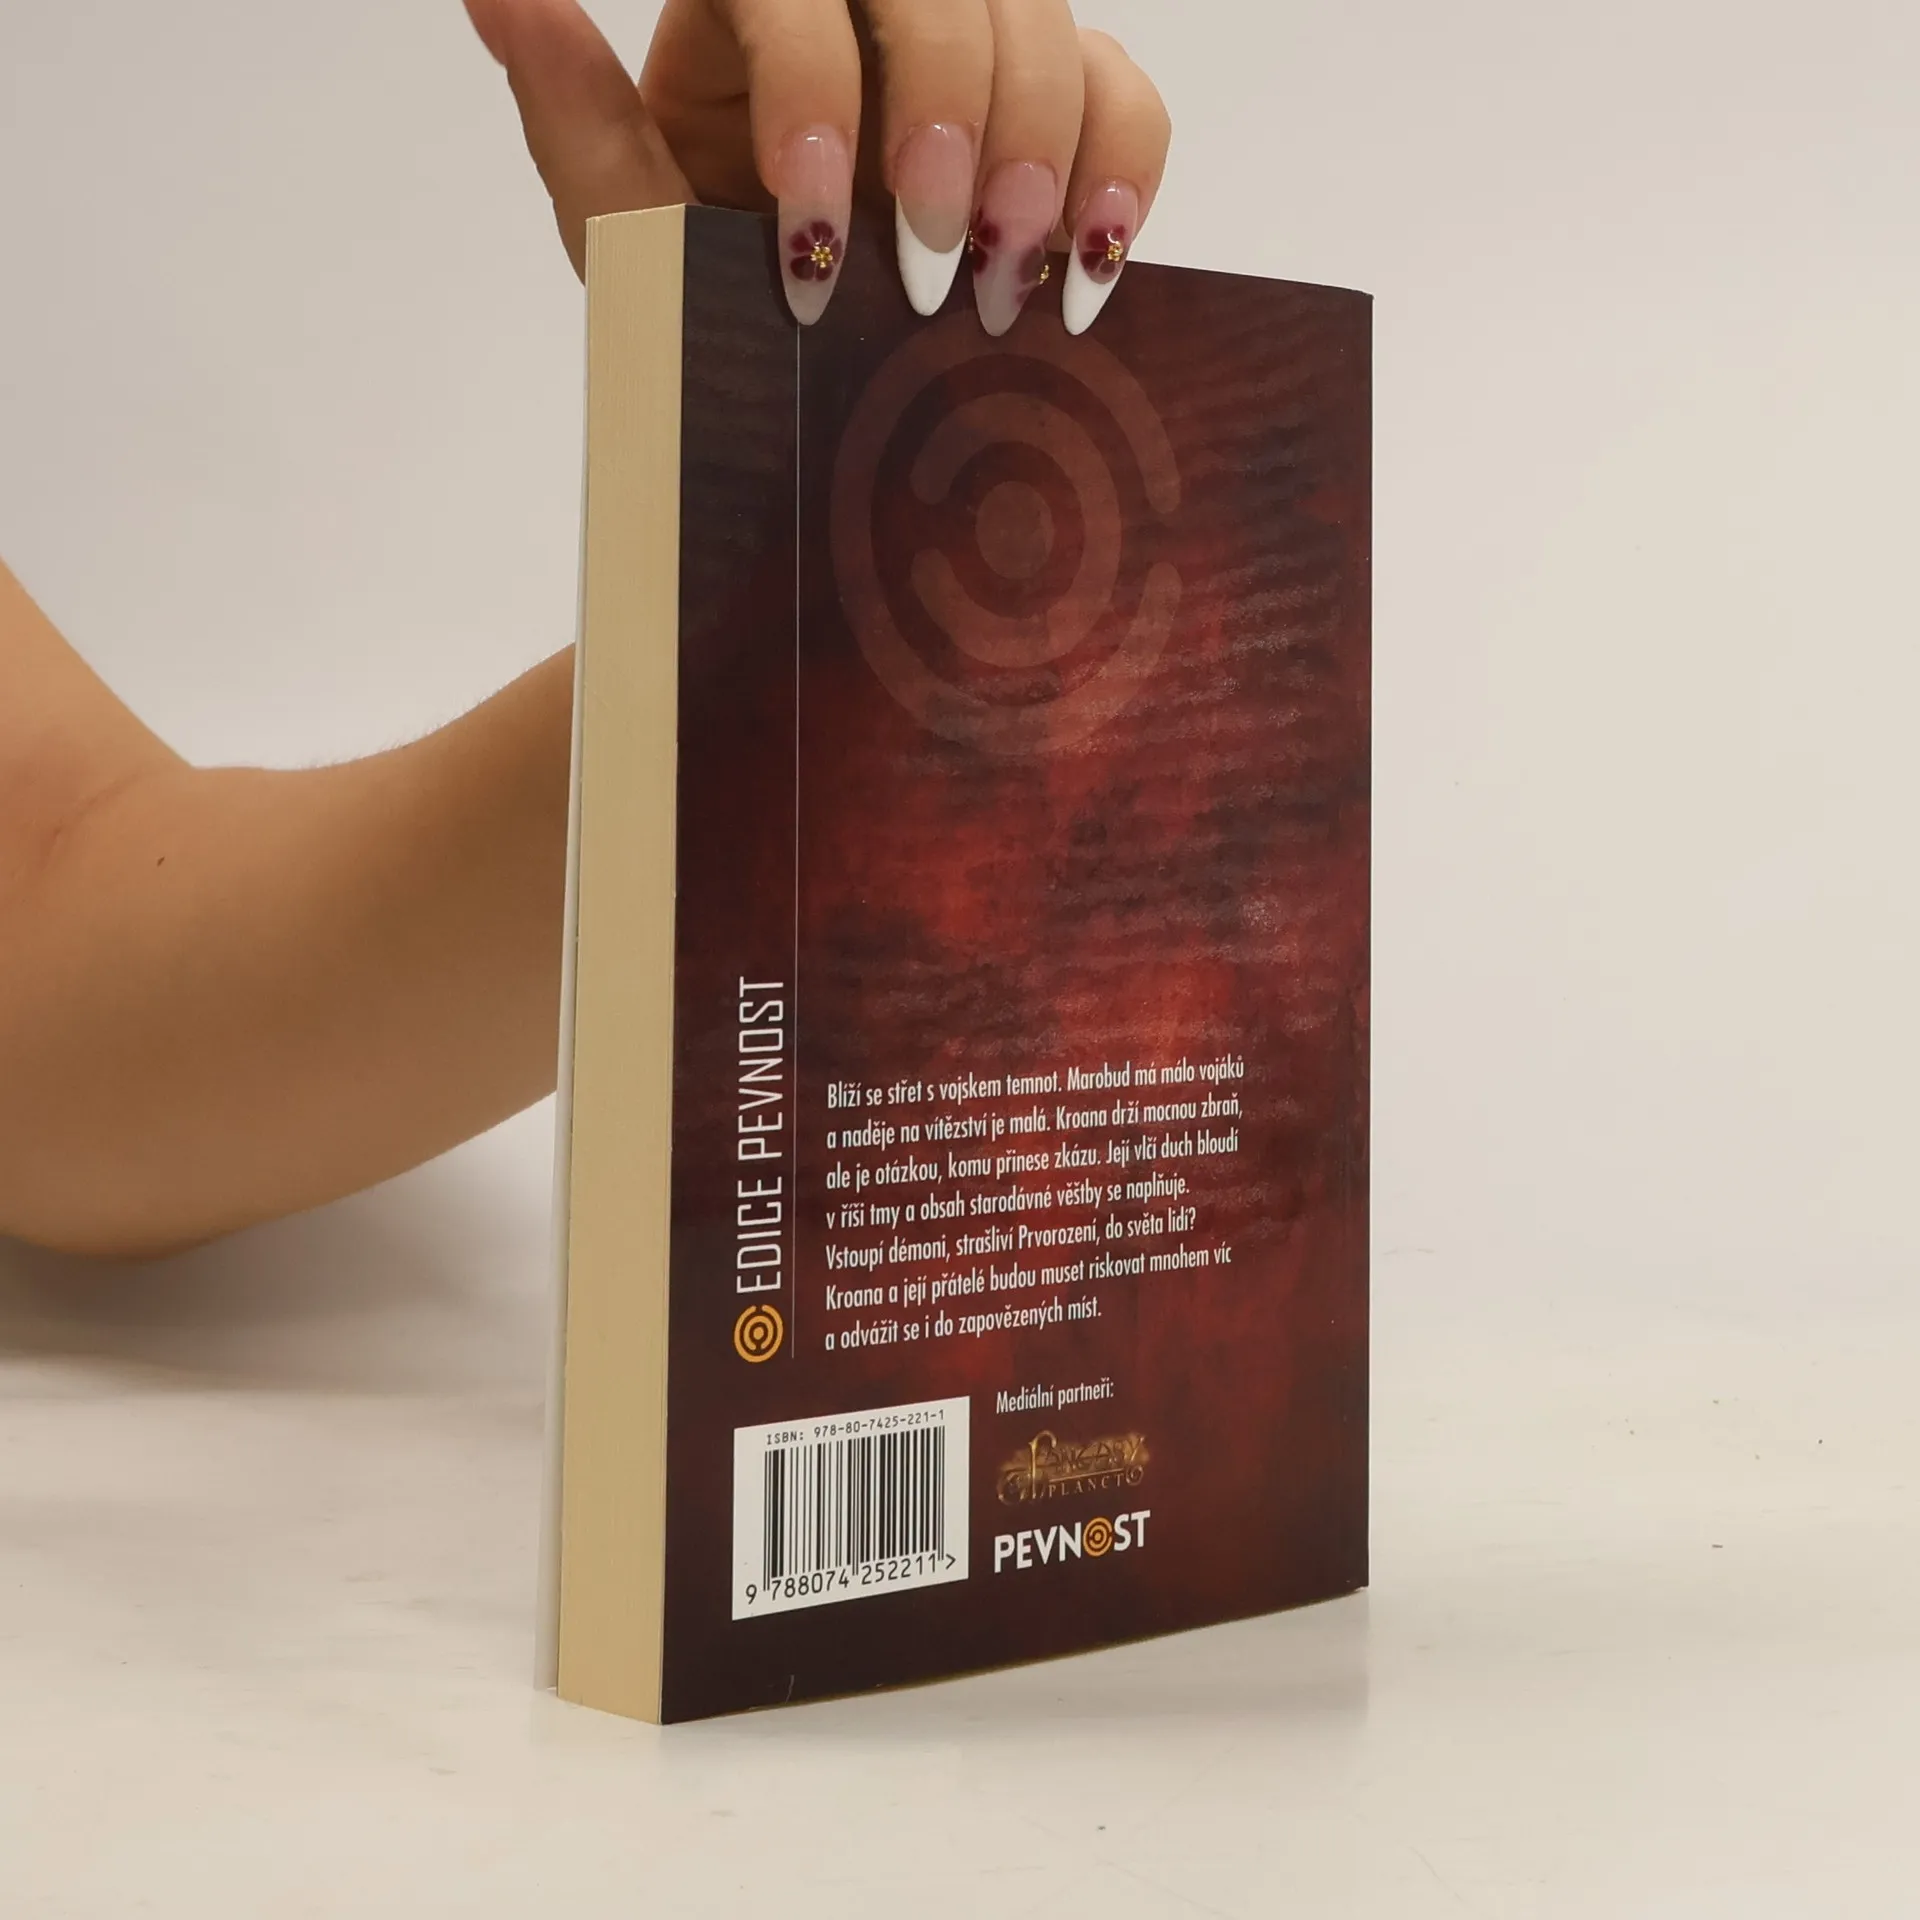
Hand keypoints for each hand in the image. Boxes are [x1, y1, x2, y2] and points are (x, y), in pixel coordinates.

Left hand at [463, 0, 1170, 333]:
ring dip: (1043, 151)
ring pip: (1049, 23)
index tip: (813, 244)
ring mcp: (971, 51)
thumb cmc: (701, 289)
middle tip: (933, 266)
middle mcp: (869, 4)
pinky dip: (1124, 169)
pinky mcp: (1056, 108)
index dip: (817, 95)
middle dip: (951, 119)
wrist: (791, 364)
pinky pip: (1124, 90)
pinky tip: (1084, 270)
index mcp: (755, 4)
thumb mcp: (626, 225)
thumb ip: (571, 113)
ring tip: (1007, 288)